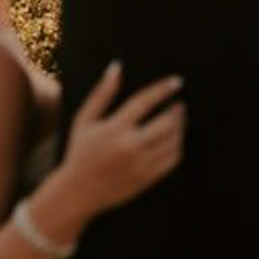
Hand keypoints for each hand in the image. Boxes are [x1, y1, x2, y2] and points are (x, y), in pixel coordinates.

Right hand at [54, 62, 185, 217]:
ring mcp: (140, 164)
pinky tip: (174, 140)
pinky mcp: (147, 178)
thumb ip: (102, 93)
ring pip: (172, 141)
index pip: (145, 101)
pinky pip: (172, 160)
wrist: (79, 192)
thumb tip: (116, 66)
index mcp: (114, 128)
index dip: (163, 89)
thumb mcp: (85, 120)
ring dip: (179, 128)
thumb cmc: (81, 151)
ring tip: (178, 120)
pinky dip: (177, 147)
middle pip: (165, 122)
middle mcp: (129, 146)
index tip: (177, 82)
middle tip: (179, 105)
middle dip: (176, 111)